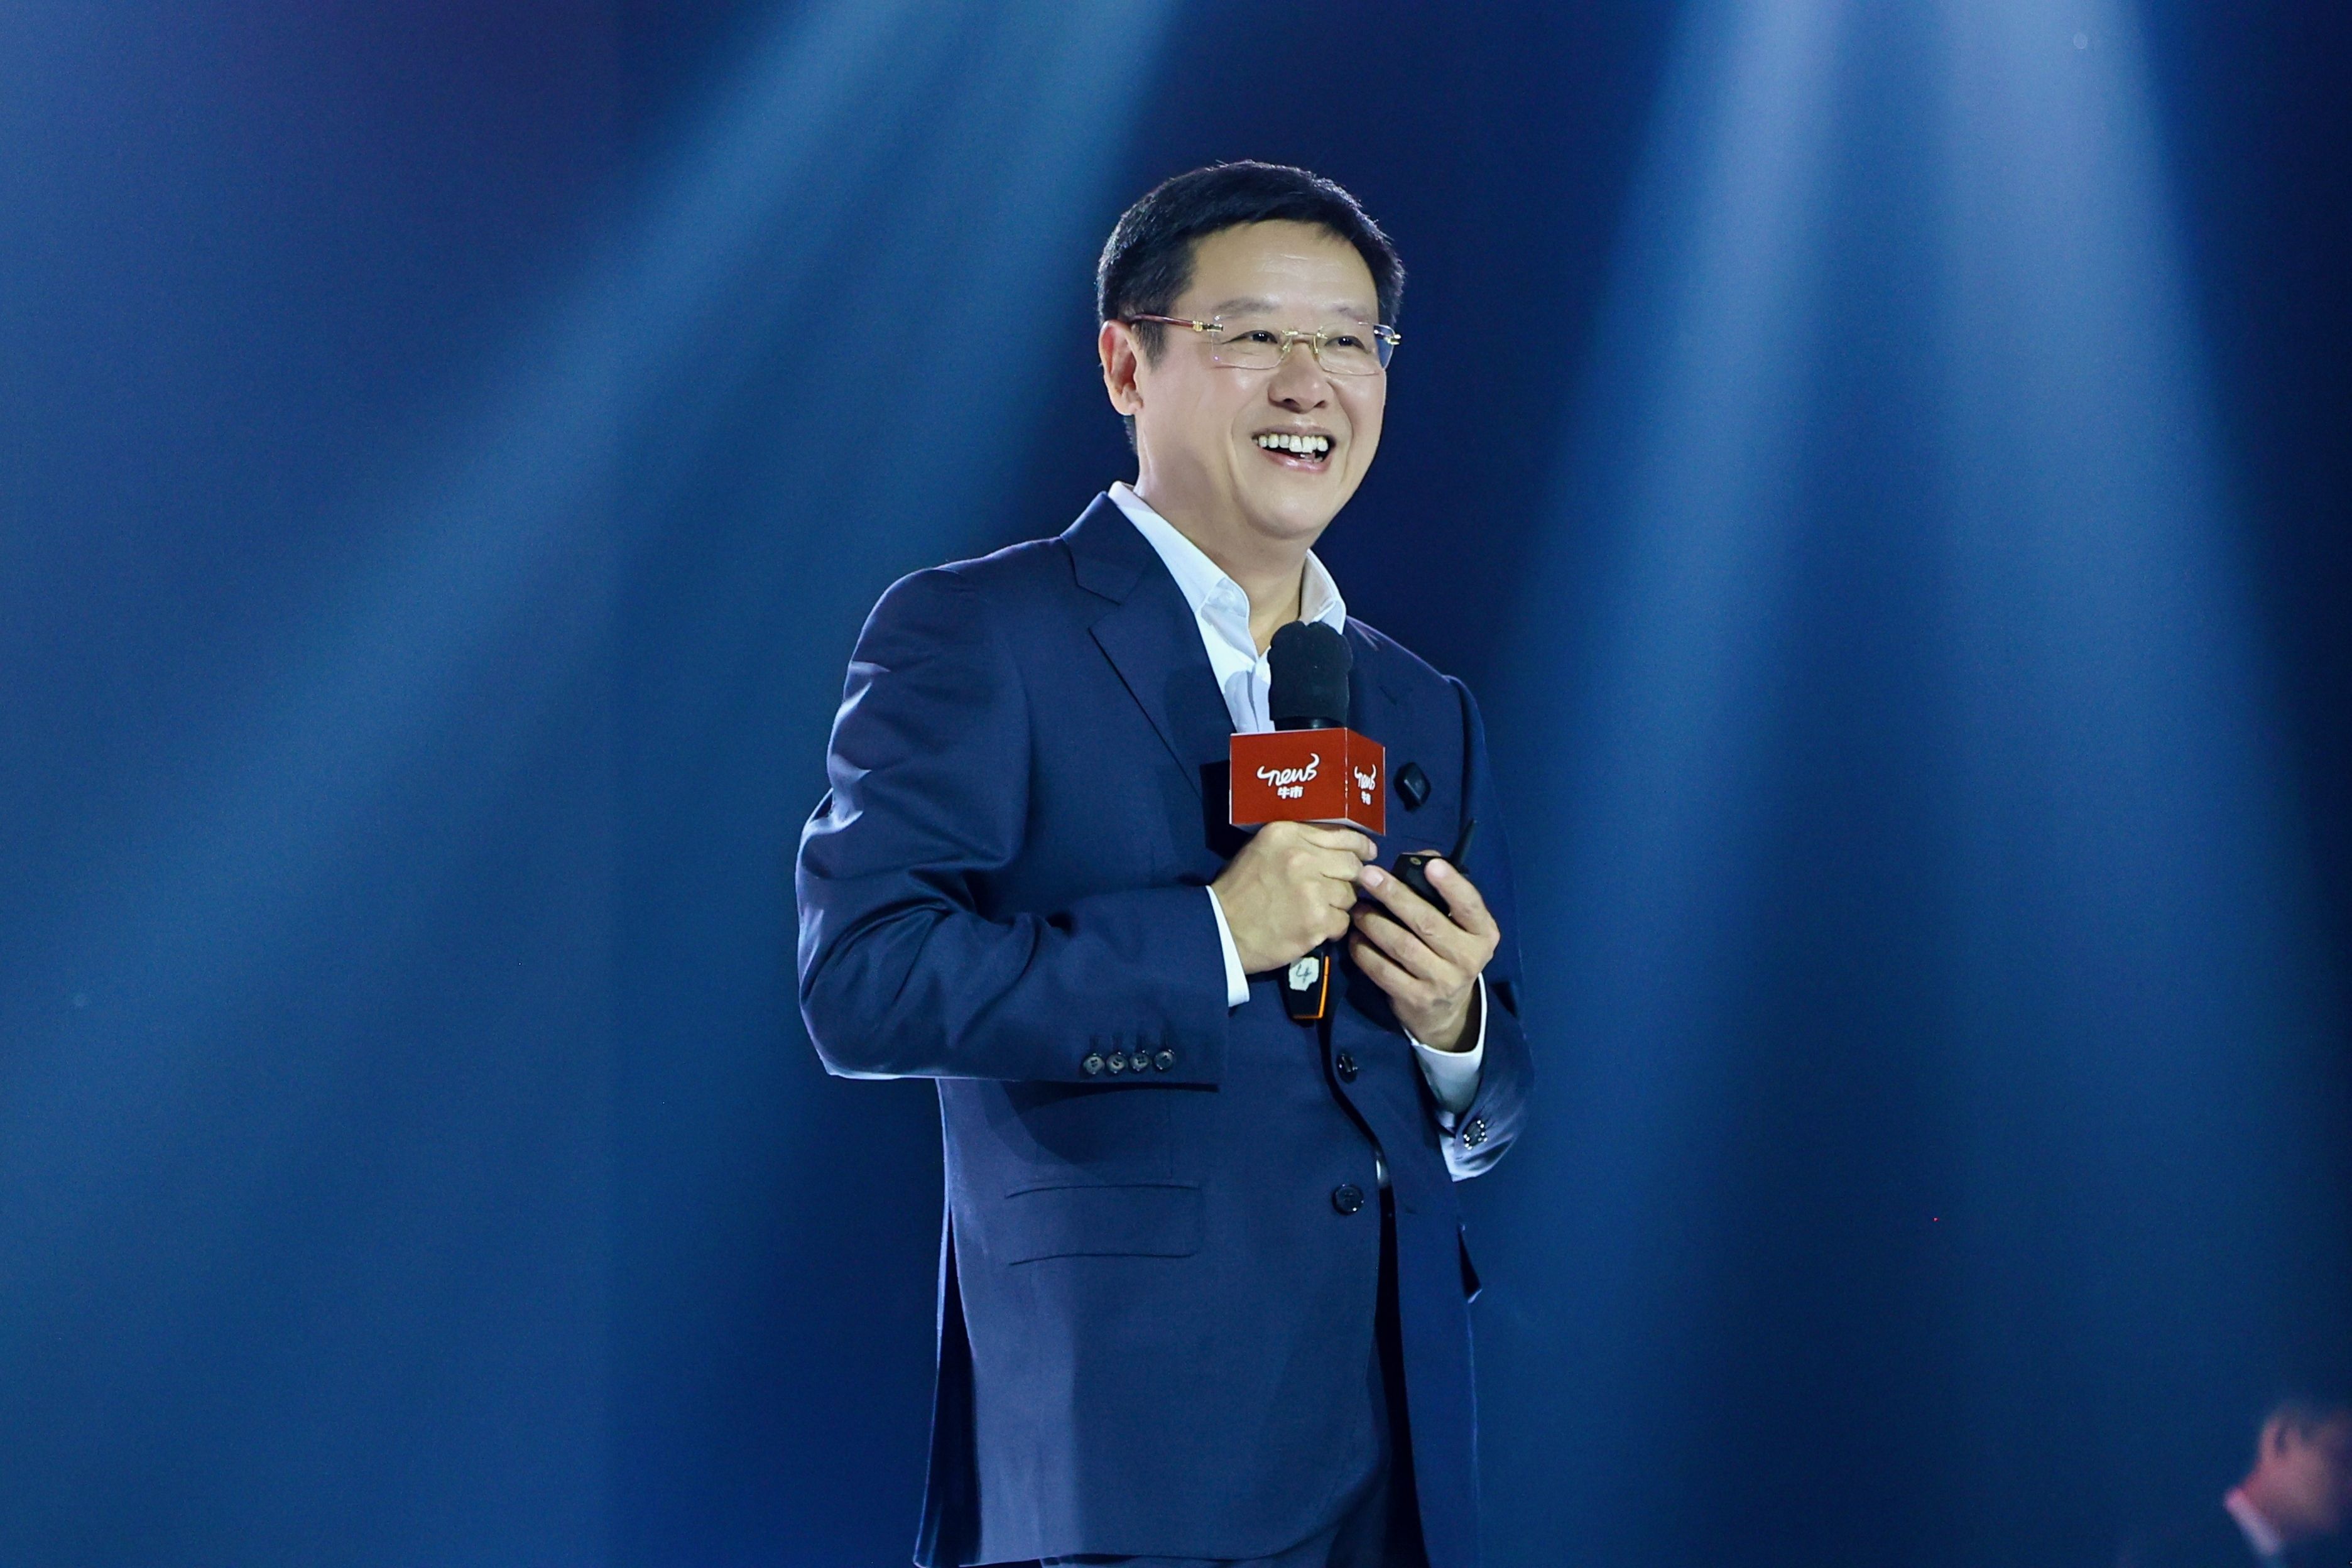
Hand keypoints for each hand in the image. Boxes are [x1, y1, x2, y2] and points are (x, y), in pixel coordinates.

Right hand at [1211, 821, 1375, 974]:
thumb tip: (1341, 844)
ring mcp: (1311, 890)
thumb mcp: (1263, 849)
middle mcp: (1302, 857)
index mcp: (1288, 833)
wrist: (1222, 929)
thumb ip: (1299, 841)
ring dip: (1339, 904)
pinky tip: (1316, 927)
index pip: (1341, 834)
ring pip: (1350, 895)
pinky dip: (1333, 927)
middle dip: (1351, 878)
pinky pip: (1343, 921)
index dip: (1360, 846)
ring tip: (1319, 909)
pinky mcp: (1316, 921)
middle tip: (1340, 887)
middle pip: (1352, 865)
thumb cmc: (1241, 889)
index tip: (1367, 854)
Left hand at [1348, 859, 1497, 1049]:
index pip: (1470, 906)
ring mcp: (1441, 982)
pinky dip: (1364, 952)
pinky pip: (1383, 971)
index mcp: (1482, 934)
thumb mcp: (1458, 925)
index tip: (1431, 866)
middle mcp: (1467, 959)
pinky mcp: (1415, 999)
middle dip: (1395, 896)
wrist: (1446, 1010)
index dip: (1451, 885)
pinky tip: (1355, 938)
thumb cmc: (1448, 951)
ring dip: (1374, 923)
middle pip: (1427, 923)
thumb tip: (1420, 859)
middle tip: (1368, 876)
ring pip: (1401, 946)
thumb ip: (1443, 891)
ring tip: (1357, 908)